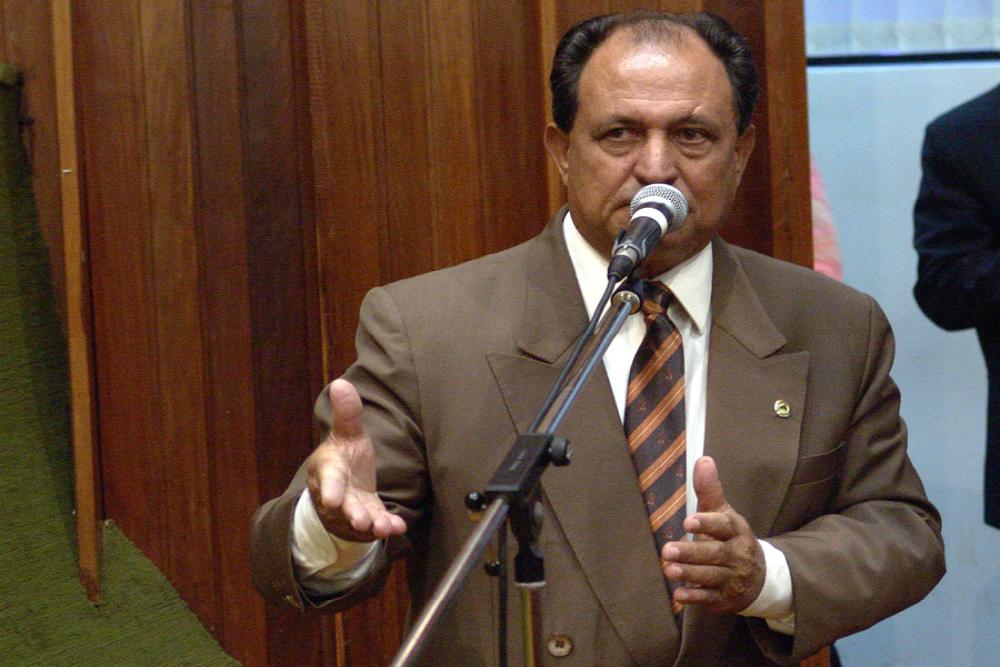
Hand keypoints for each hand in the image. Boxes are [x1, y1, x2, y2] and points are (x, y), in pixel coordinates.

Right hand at [305, 379, 406, 541]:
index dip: (330, 489)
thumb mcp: (347, 432)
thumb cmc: (344, 455)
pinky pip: (377, 522)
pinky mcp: (368, 516)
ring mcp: (353, 507)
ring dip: (372, 523)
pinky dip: (388, 525)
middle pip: (344, 505)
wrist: (344, 482)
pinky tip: (398, 527)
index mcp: (329, 470)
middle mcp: (338, 493)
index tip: (333, 499)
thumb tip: (341, 383)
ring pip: (360, 518)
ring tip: (382, 528)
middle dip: (352, 512)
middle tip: (361, 519)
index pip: (329, 479)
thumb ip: (347, 413)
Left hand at [660, 456, 764, 613]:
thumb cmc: (731, 538)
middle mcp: (737, 555)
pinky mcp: (725, 597)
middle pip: (715, 553)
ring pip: (711, 576)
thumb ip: (710, 490)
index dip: (707, 523)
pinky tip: (678, 595)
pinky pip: (710, 598)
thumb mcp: (723, 513)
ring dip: (689, 574)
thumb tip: (703, 459)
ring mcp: (732, 578)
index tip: (688, 521)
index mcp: (736, 531)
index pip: (724, 526)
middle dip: (692, 552)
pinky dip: (695, 597)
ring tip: (668, 569)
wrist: (759, 577)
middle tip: (667, 549)